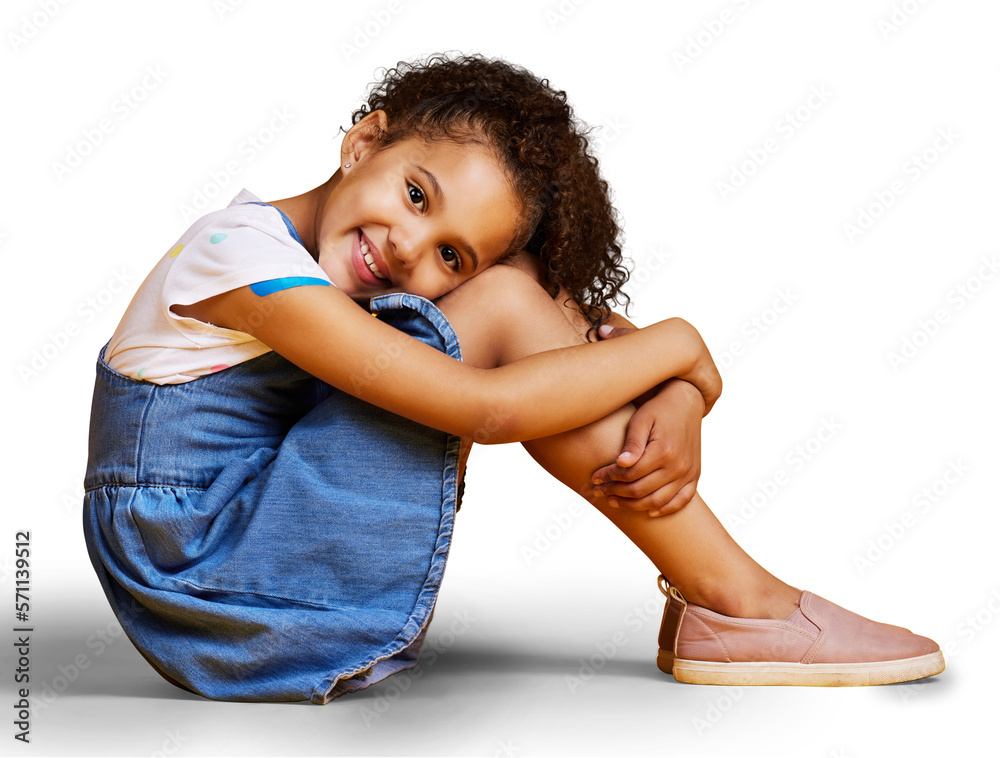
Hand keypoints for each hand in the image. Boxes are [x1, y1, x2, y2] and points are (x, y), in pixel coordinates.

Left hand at [589, 378, 703, 516]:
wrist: (687, 402)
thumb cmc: (659, 409)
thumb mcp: (642, 419)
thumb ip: (632, 442)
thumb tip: (621, 463)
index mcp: (663, 451)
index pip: (629, 474)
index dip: (608, 478)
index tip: (594, 477)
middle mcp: (678, 466)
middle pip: (640, 490)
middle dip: (615, 492)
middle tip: (599, 491)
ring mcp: (688, 473)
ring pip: (657, 501)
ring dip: (633, 505)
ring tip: (614, 501)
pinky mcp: (694, 475)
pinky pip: (681, 501)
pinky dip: (665, 509)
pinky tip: (649, 512)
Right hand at [601, 321, 721, 414]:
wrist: (677, 349)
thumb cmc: (653, 344)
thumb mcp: (635, 340)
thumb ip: (621, 336)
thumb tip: (601, 330)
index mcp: (683, 346)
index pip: (680, 364)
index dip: (671, 375)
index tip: (660, 386)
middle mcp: (698, 359)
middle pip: (690, 378)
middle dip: (682, 389)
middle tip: (668, 403)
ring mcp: (707, 373)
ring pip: (699, 391)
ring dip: (690, 399)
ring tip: (675, 411)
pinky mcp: (713, 386)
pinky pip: (707, 399)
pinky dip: (698, 405)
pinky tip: (684, 412)